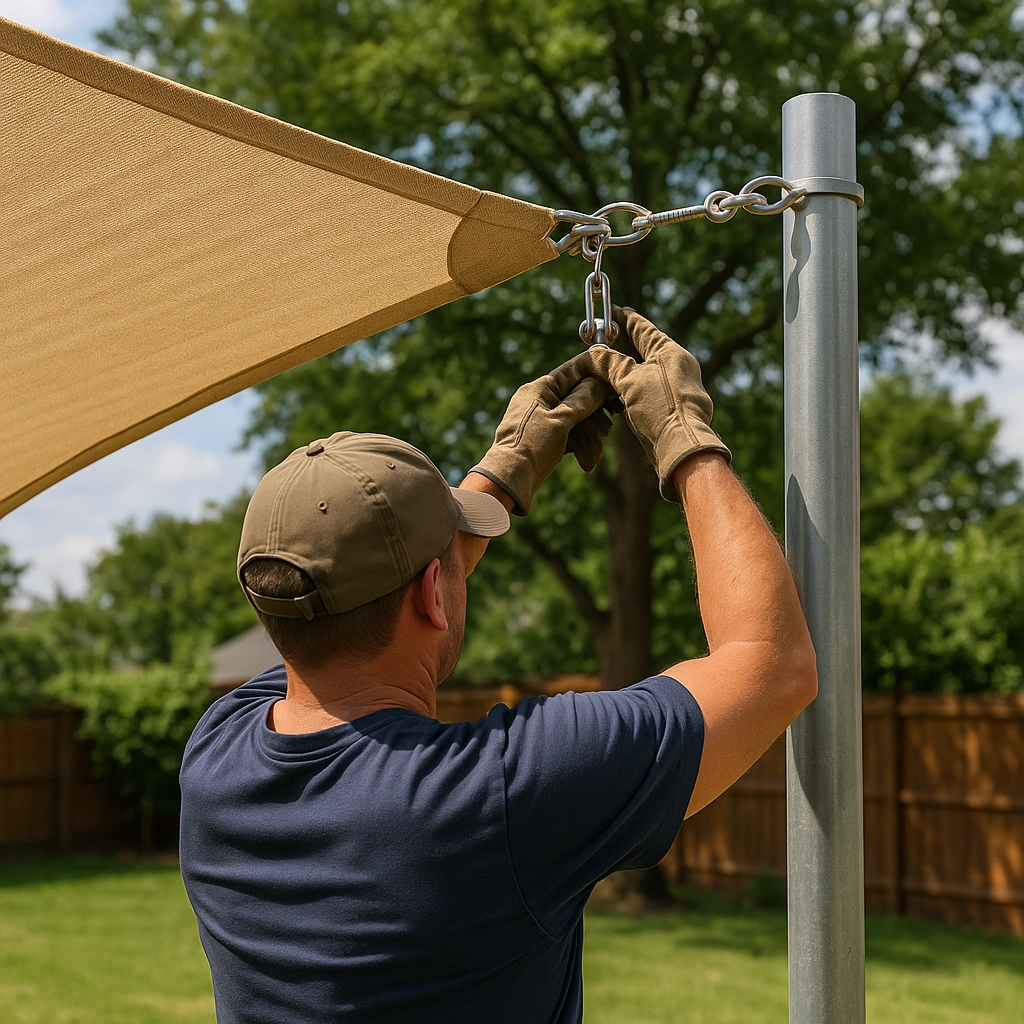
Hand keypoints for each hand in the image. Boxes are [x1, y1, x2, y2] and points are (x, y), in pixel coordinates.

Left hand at [470, 353, 614, 514]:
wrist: (509, 479)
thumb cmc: (532, 446)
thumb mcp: (561, 420)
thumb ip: (582, 400)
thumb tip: (599, 382)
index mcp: (539, 388)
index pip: (572, 371)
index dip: (595, 375)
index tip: (613, 382)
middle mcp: (538, 400)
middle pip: (575, 397)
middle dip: (594, 416)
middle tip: (607, 429)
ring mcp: (539, 419)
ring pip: (573, 419)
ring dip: (588, 436)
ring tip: (596, 454)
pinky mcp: (541, 437)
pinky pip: (566, 434)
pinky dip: (577, 446)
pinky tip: (588, 462)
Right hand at [586, 306, 730, 500]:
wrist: (680, 447)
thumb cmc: (661, 408)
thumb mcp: (630, 381)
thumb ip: (611, 364)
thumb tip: (595, 352)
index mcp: (670, 352)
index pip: (642, 328)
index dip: (624, 318)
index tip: (610, 310)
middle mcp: (675, 367)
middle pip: (641, 352)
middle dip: (618, 350)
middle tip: (598, 343)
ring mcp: (672, 388)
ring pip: (639, 375)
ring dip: (619, 376)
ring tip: (598, 374)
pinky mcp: (667, 408)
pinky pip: (642, 394)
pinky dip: (626, 394)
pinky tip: (611, 401)